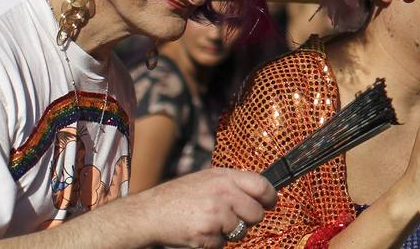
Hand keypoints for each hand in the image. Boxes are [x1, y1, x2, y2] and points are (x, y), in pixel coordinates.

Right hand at [125, 166, 274, 247]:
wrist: (149, 212)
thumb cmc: (179, 195)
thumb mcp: (206, 178)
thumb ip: (231, 183)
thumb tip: (259, 192)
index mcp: (224, 177)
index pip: (262, 186)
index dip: (270, 197)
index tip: (270, 204)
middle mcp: (223, 194)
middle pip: (256, 214)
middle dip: (248, 220)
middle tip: (233, 219)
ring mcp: (215, 215)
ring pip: (241, 232)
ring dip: (230, 233)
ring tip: (211, 224)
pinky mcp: (206, 234)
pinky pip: (223, 245)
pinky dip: (214, 243)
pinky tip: (200, 232)